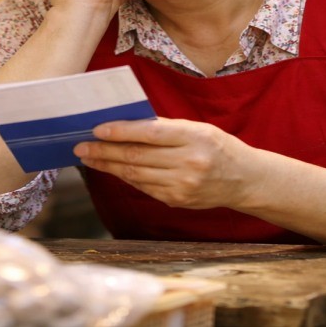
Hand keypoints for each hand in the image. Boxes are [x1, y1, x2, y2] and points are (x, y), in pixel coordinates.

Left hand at [73, 118, 260, 209]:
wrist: (245, 180)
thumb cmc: (217, 147)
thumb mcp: (197, 128)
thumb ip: (165, 129)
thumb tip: (125, 126)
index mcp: (194, 137)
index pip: (149, 133)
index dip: (120, 131)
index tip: (97, 129)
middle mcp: (188, 163)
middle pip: (137, 156)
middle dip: (104, 151)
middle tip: (81, 146)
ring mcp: (182, 185)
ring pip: (135, 174)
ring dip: (108, 166)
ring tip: (89, 157)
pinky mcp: (176, 200)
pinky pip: (144, 187)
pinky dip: (125, 177)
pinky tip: (112, 169)